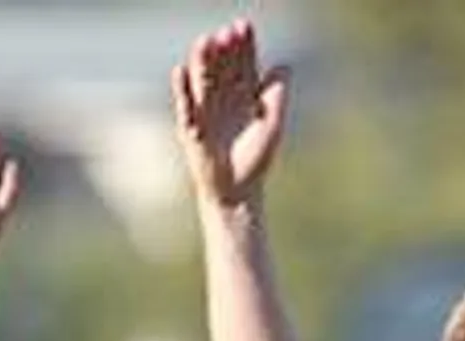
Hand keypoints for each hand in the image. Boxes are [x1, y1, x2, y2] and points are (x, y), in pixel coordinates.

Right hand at [172, 19, 289, 208]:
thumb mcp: (272, 123)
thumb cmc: (256, 158)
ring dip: (201, 60)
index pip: (242, 62)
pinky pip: (185, 105)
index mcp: (242, 93)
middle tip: (225, 31)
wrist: (239, 190)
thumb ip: (277, 95)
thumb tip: (284, 65)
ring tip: (204, 41)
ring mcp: (205, 110)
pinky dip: (182, 89)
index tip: (243, 25)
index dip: (242, 45)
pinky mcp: (191, 127)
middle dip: (222, 48)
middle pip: (221, 66)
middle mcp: (222, 96)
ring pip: (202, 80)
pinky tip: (180, 70)